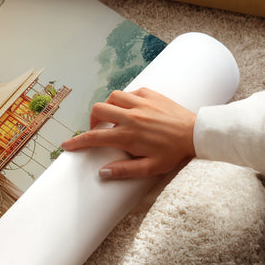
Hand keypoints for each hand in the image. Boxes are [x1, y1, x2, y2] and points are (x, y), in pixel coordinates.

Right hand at [61, 87, 196, 179]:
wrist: (197, 134)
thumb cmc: (174, 153)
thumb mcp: (150, 168)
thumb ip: (125, 170)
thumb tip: (102, 173)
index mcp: (128, 135)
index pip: (94, 137)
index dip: (77, 142)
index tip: (66, 145)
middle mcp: (131, 116)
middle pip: (98, 110)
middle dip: (92, 120)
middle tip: (98, 130)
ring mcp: (141, 103)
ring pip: (112, 97)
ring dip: (108, 107)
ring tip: (113, 118)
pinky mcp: (151, 94)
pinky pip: (130, 92)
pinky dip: (125, 99)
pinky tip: (131, 109)